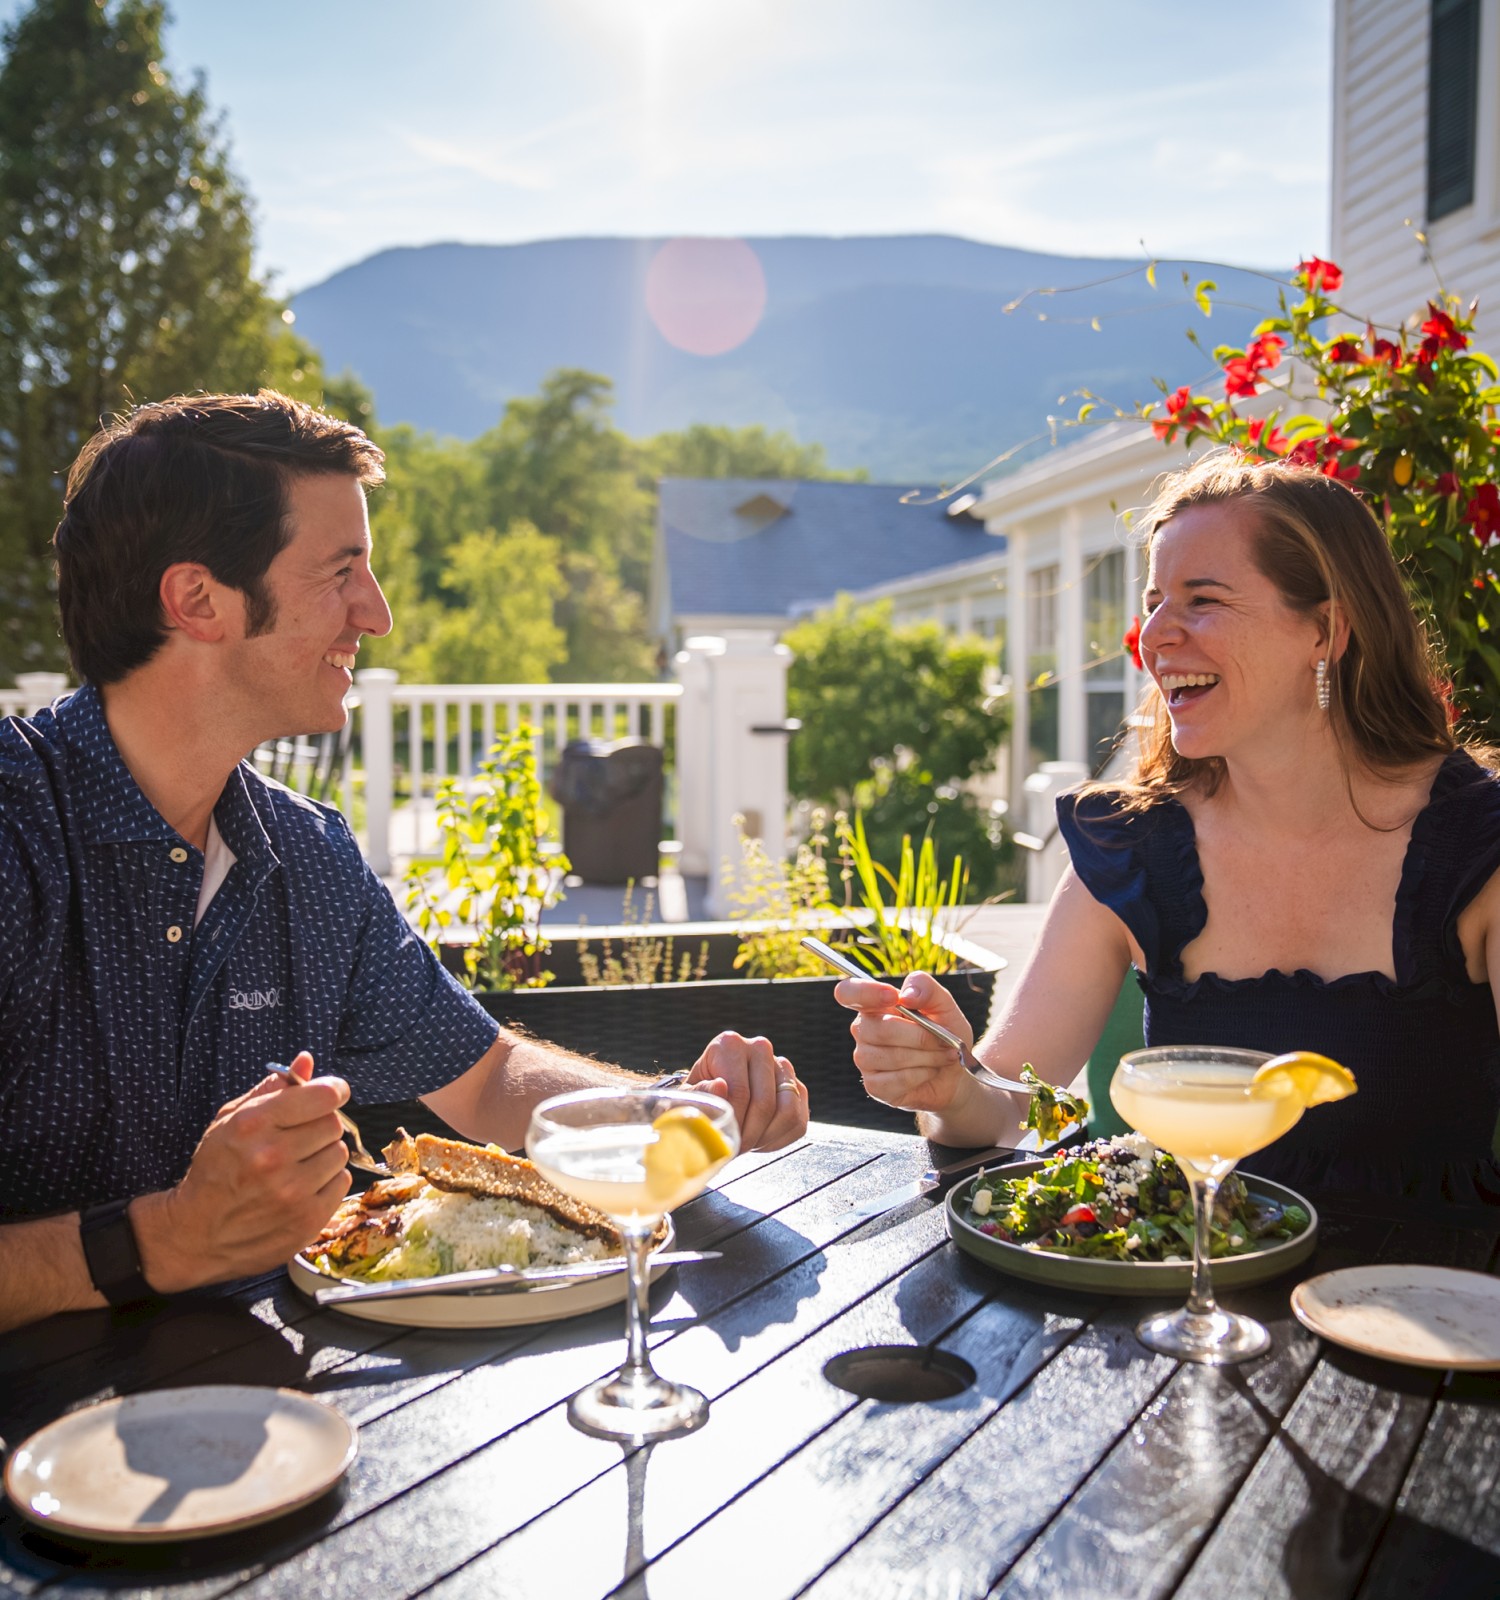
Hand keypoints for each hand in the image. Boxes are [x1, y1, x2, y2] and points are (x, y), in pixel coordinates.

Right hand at [134, 1049, 352, 1291]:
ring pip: (339, 1153)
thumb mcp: (230, 1120)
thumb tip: (306, 1060)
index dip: (332, 1091)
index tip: (329, 1094)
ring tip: (296, 1164)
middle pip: (333, 1124)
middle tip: (298, 1137)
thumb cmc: (216, 1170)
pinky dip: (327, 1181)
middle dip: (320, 1125)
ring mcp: (292, 1193)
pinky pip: (342, 1182)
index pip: (323, 1096)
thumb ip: (272, 1089)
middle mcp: (273, 1158)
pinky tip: (301, 1186)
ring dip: (324, 1155)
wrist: (197, 1234)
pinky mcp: (307, 1220)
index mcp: (253, 1125)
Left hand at [685, 1032, 807, 1150]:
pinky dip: (780, 1139)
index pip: (739, 1091)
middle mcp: (759, 1048)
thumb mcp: (688, 1098)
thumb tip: (720, 1087)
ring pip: (787, 1111)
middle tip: (736, 1149)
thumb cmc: (698, 1098)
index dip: (733, 1124)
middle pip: (765, 1102)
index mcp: (729, 1044)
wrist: (714, 1098)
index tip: (724, 1141)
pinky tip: (759, 1140)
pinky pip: (799, 1121)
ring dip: (766, 1137)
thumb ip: (699, 1094)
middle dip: (750, 1134)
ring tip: (747, 1144)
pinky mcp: (797, 1086)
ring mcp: (782, 1066)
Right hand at [836, 971, 979, 1116]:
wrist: (955, 1073)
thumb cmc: (946, 1034)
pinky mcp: (874, 1085)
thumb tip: (906, 995)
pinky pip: (897, 1080)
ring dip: (927, 1057)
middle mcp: (863, 1030)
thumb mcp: (944, 1005)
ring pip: (892, 1056)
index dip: (866, 993)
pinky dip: (921, 1075)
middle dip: (921, 1037)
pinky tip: (928, 1072)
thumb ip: (926, 989)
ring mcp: (865, 1059)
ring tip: (941, 1056)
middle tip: (944, 1041)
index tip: (894, 997)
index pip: (848, 993)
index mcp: (875, 1004)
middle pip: (882, 1029)